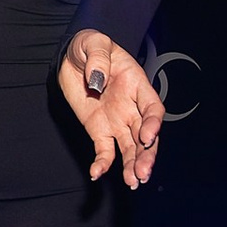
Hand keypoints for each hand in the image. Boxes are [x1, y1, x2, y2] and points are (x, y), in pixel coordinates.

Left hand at [58, 29, 163, 188]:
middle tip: (143, 172)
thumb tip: (97, 82)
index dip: (154, 123)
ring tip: (133, 182)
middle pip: (146, 135)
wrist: (72, 56)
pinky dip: (102, 163)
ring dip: (132, 165)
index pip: (153, 107)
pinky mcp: (99, 130)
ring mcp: (117, 121)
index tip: (148, 137)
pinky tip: (96, 173)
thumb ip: (98, 59)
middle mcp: (131, 107)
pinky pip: (104, 150)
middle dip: (147, 154)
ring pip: (130, 147)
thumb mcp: (94, 43)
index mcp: (137, 85)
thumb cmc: (90, 46)